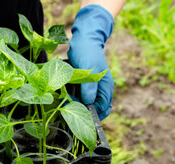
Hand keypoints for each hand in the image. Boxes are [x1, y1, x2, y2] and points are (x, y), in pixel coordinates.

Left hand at [67, 4, 113, 119]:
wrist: (84, 39)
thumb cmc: (86, 52)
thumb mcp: (87, 70)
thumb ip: (89, 87)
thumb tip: (89, 103)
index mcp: (106, 86)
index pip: (103, 108)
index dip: (93, 114)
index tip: (79, 114)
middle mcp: (102, 88)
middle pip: (97, 108)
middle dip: (86, 111)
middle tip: (72, 109)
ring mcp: (95, 86)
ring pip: (90, 103)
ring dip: (81, 106)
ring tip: (69, 103)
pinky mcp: (87, 84)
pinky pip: (84, 96)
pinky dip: (77, 99)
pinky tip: (69, 97)